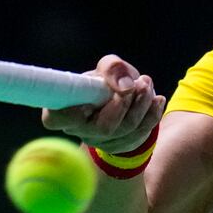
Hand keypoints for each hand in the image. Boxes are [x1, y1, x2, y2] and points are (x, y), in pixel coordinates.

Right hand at [41, 54, 164, 154]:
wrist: (124, 95)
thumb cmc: (108, 81)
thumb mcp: (109, 66)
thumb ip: (113, 68)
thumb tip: (125, 86)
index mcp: (64, 109)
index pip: (55, 119)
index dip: (70, 113)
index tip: (93, 96)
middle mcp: (78, 129)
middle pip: (103, 127)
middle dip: (126, 103)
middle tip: (140, 82)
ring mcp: (99, 141)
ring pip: (125, 131)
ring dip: (142, 106)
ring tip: (147, 85)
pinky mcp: (119, 147)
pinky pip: (140, 135)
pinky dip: (152, 116)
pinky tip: (157, 101)